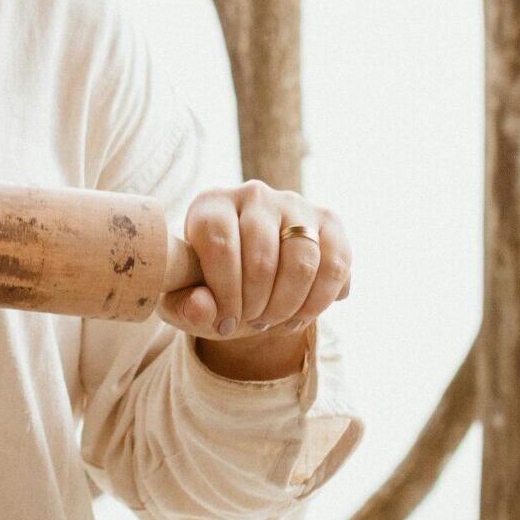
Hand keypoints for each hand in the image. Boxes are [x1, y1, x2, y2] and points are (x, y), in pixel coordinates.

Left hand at [157, 182, 350, 377]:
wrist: (247, 279)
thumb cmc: (209, 286)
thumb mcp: (185, 300)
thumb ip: (183, 306)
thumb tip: (203, 306)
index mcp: (210, 205)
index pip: (220, 245)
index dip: (225, 292)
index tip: (224, 323)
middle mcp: (253, 195)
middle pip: (263, 257)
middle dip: (257, 305)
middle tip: (252, 324)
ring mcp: (294, 203)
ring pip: (302, 261)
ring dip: (289, 305)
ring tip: (274, 323)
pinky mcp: (328, 220)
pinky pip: (336, 264)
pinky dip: (320, 300)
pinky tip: (299, 316)